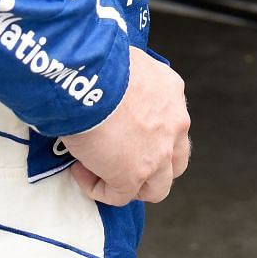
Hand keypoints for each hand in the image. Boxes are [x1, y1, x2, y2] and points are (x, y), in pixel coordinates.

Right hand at [62, 47, 190, 205]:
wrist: (91, 79)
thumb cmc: (100, 64)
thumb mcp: (126, 62)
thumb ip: (127, 79)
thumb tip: (108, 83)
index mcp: (172, 93)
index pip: (172, 124)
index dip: (149, 134)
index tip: (120, 129)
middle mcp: (175, 124)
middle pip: (175, 160)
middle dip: (152, 166)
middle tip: (121, 159)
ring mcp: (159, 154)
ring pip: (156, 187)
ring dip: (132, 185)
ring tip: (103, 173)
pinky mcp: (134, 175)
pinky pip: (119, 195)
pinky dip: (99, 188)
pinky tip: (81, 171)